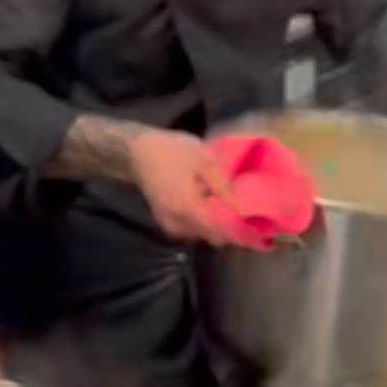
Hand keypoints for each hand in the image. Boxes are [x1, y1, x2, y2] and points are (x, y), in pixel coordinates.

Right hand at [127, 129, 238, 246]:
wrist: (137, 150)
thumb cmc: (172, 152)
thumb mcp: (203, 162)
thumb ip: (223, 186)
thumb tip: (240, 207)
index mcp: (188, 210)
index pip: (218, 233)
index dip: (235, 231)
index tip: (249, 225)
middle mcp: (176, 223)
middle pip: (207, 236)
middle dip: (223, 229)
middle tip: (237, 214)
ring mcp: (166, 222)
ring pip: (195, 234)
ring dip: (209, 226)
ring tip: (221, 210)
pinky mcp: (161, 218)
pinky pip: (185, 228)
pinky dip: (196, 222)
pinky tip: (203, 207)